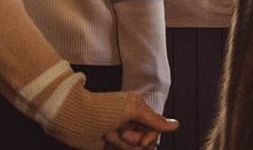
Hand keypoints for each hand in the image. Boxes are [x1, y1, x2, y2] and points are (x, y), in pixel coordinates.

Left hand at [50, 89, 174, 148]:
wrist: (77, 117)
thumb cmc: (103, 108)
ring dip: (122, 144)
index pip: (155, 127)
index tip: (143, 141)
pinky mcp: (109, 144)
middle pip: (145, 140)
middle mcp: (129, 120)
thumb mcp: (134, 109)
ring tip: (109, 134)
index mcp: (137, 108)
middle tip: (122, 134)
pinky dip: (116, 147)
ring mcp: (119, 133)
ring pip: (133, 148)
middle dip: (134, 140)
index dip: (150, 136)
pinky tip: (106, 139)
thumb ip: (155, 119)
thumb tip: (175, 125)